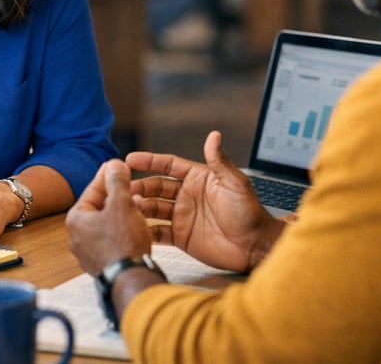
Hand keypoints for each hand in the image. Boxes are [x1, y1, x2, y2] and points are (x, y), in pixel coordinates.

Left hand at [66, 160, 152, 275]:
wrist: (130, 279)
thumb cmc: (123, 243)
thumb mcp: (122, 204)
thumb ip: (117, 182)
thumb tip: (114, 165)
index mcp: (76, 219)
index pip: (92, 189)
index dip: (108, 175)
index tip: (116, 165)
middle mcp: (77, 236)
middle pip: (99, 207)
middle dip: (117, 194)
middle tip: (130, 184)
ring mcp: (88, 252)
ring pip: (106, 223)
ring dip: (122, 212)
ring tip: (139, 204)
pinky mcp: (101, 262)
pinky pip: (111, 239)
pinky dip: (123, 229)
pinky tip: (137, 226)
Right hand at [128, 131, 284, 272]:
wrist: (254, 246)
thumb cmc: (249, 212)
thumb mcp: (234, 183)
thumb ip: (219, 161)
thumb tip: (214, 135)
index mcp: (198, 179)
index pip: (169, 165)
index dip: (150, 161)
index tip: (131, 159)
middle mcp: (187, 196)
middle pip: (156, 187)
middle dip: (141, 186)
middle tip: (126, 188)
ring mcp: (183, 216)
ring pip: (154, 208)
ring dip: (141, 207)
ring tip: (131, 206)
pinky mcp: (181, 237)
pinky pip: (159, 231)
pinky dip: (146, 229)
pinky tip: (136, 227)